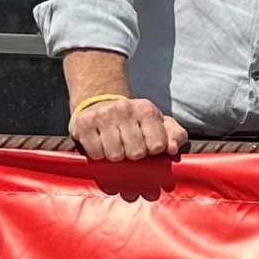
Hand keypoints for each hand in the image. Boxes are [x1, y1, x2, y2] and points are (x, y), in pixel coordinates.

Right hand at [71, 97, 187, 161]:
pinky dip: (99, 154)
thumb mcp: (160, 123)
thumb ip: (175, 135)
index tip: (147, 145)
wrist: (100, 102)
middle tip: (128, 145)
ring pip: (115, 156)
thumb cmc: (135, 120)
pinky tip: (100, 143)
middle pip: (136, 153)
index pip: (157, 146)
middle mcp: (125, 109)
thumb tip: (171, 149)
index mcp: (147, 110)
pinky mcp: (83, 124)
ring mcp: (103, 115)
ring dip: (115, 156)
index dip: (152, 151)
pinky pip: (96, 154)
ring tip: (114, 144)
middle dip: (133, 155)